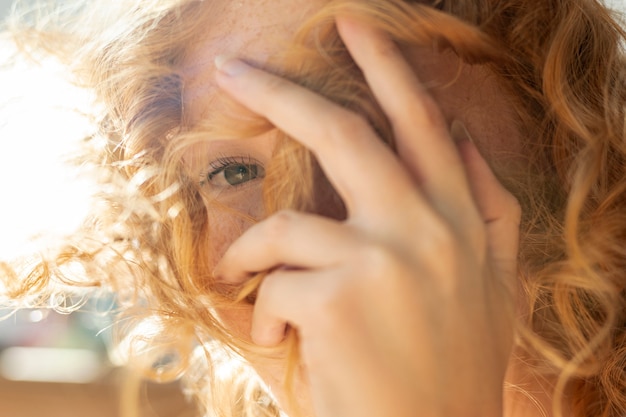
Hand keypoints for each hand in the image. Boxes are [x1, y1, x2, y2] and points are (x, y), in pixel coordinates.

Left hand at [214, 17, 520, 416]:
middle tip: (232, 68)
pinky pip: (271, 283)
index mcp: (462, 219)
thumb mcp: (496, 284)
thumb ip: (491, 209)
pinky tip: (276, 336)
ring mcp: (383, 260)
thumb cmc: (455, 365)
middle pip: (344, 134)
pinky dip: (261, 308)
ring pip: (286, 224)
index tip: (354, 26)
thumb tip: (462, 141)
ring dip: (254, 255)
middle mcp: (428, 227)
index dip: (388, 67)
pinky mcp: (338, 299)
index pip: (422, 123)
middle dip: (280, 91)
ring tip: (246, 281)